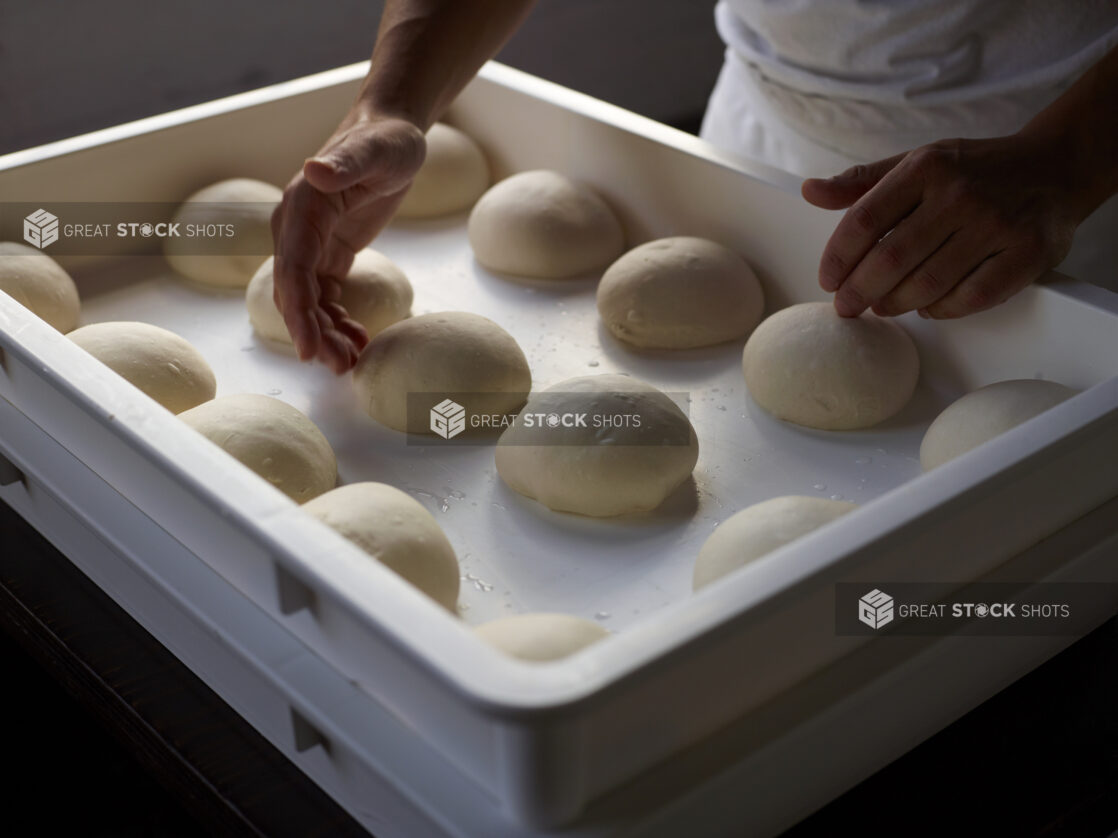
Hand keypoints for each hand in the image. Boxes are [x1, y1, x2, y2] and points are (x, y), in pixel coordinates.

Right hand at [271, 108, 425, 371]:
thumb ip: (348, 162)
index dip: (298, 311)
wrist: (391, 134)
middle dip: (312, 332)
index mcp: (302, 208)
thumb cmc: (387, 140)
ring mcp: (311, 241)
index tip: (308, 347)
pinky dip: (337, 319)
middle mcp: (297, 228)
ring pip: (309, 299)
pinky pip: (325, 294)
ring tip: (350, 362)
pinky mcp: (329, 251)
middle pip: (296, 292)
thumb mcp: (376, 150)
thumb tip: (315, 170)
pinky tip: (357, 339)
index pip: (293, 268)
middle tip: (339, 367)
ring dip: (325, 332)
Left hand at [801, 134, 1087, 319]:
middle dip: (859, 291)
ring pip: (928, 283)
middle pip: (890, 258)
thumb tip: (809, 191)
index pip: (864, 220)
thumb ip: (862, 181)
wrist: (1056, 167)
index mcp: (926, 168)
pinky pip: (972, 296)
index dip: (838, 257)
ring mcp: (996, 224)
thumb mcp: (916, 163)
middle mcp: (960, 194)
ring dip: (896, 303)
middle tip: (847, 307)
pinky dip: (943, 309)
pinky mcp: (1027, 253)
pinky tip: (929, 308)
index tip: (828, 280)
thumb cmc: (973, 170)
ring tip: (883, 307)